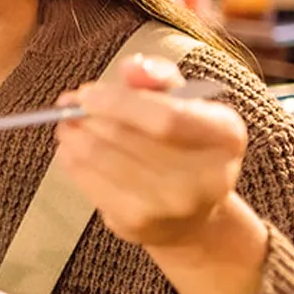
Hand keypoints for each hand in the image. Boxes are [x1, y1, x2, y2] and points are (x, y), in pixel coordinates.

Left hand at [57, 56, 247, 249]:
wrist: (192, 212)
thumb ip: (158, 76)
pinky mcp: (138, 225)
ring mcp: (171, 206)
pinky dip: (71, 160)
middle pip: (126, 137)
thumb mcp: (183, 101)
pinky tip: (71, 149)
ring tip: (68, 123)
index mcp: (226, 136)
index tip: (88, 93)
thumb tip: (132, 67)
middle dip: (88, 115)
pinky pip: (88, 183)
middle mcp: (206, 177)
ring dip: (73, 136)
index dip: (119, 102)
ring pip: (100, 159)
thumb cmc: (183, 143)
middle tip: (68, 103)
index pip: (166, 118)